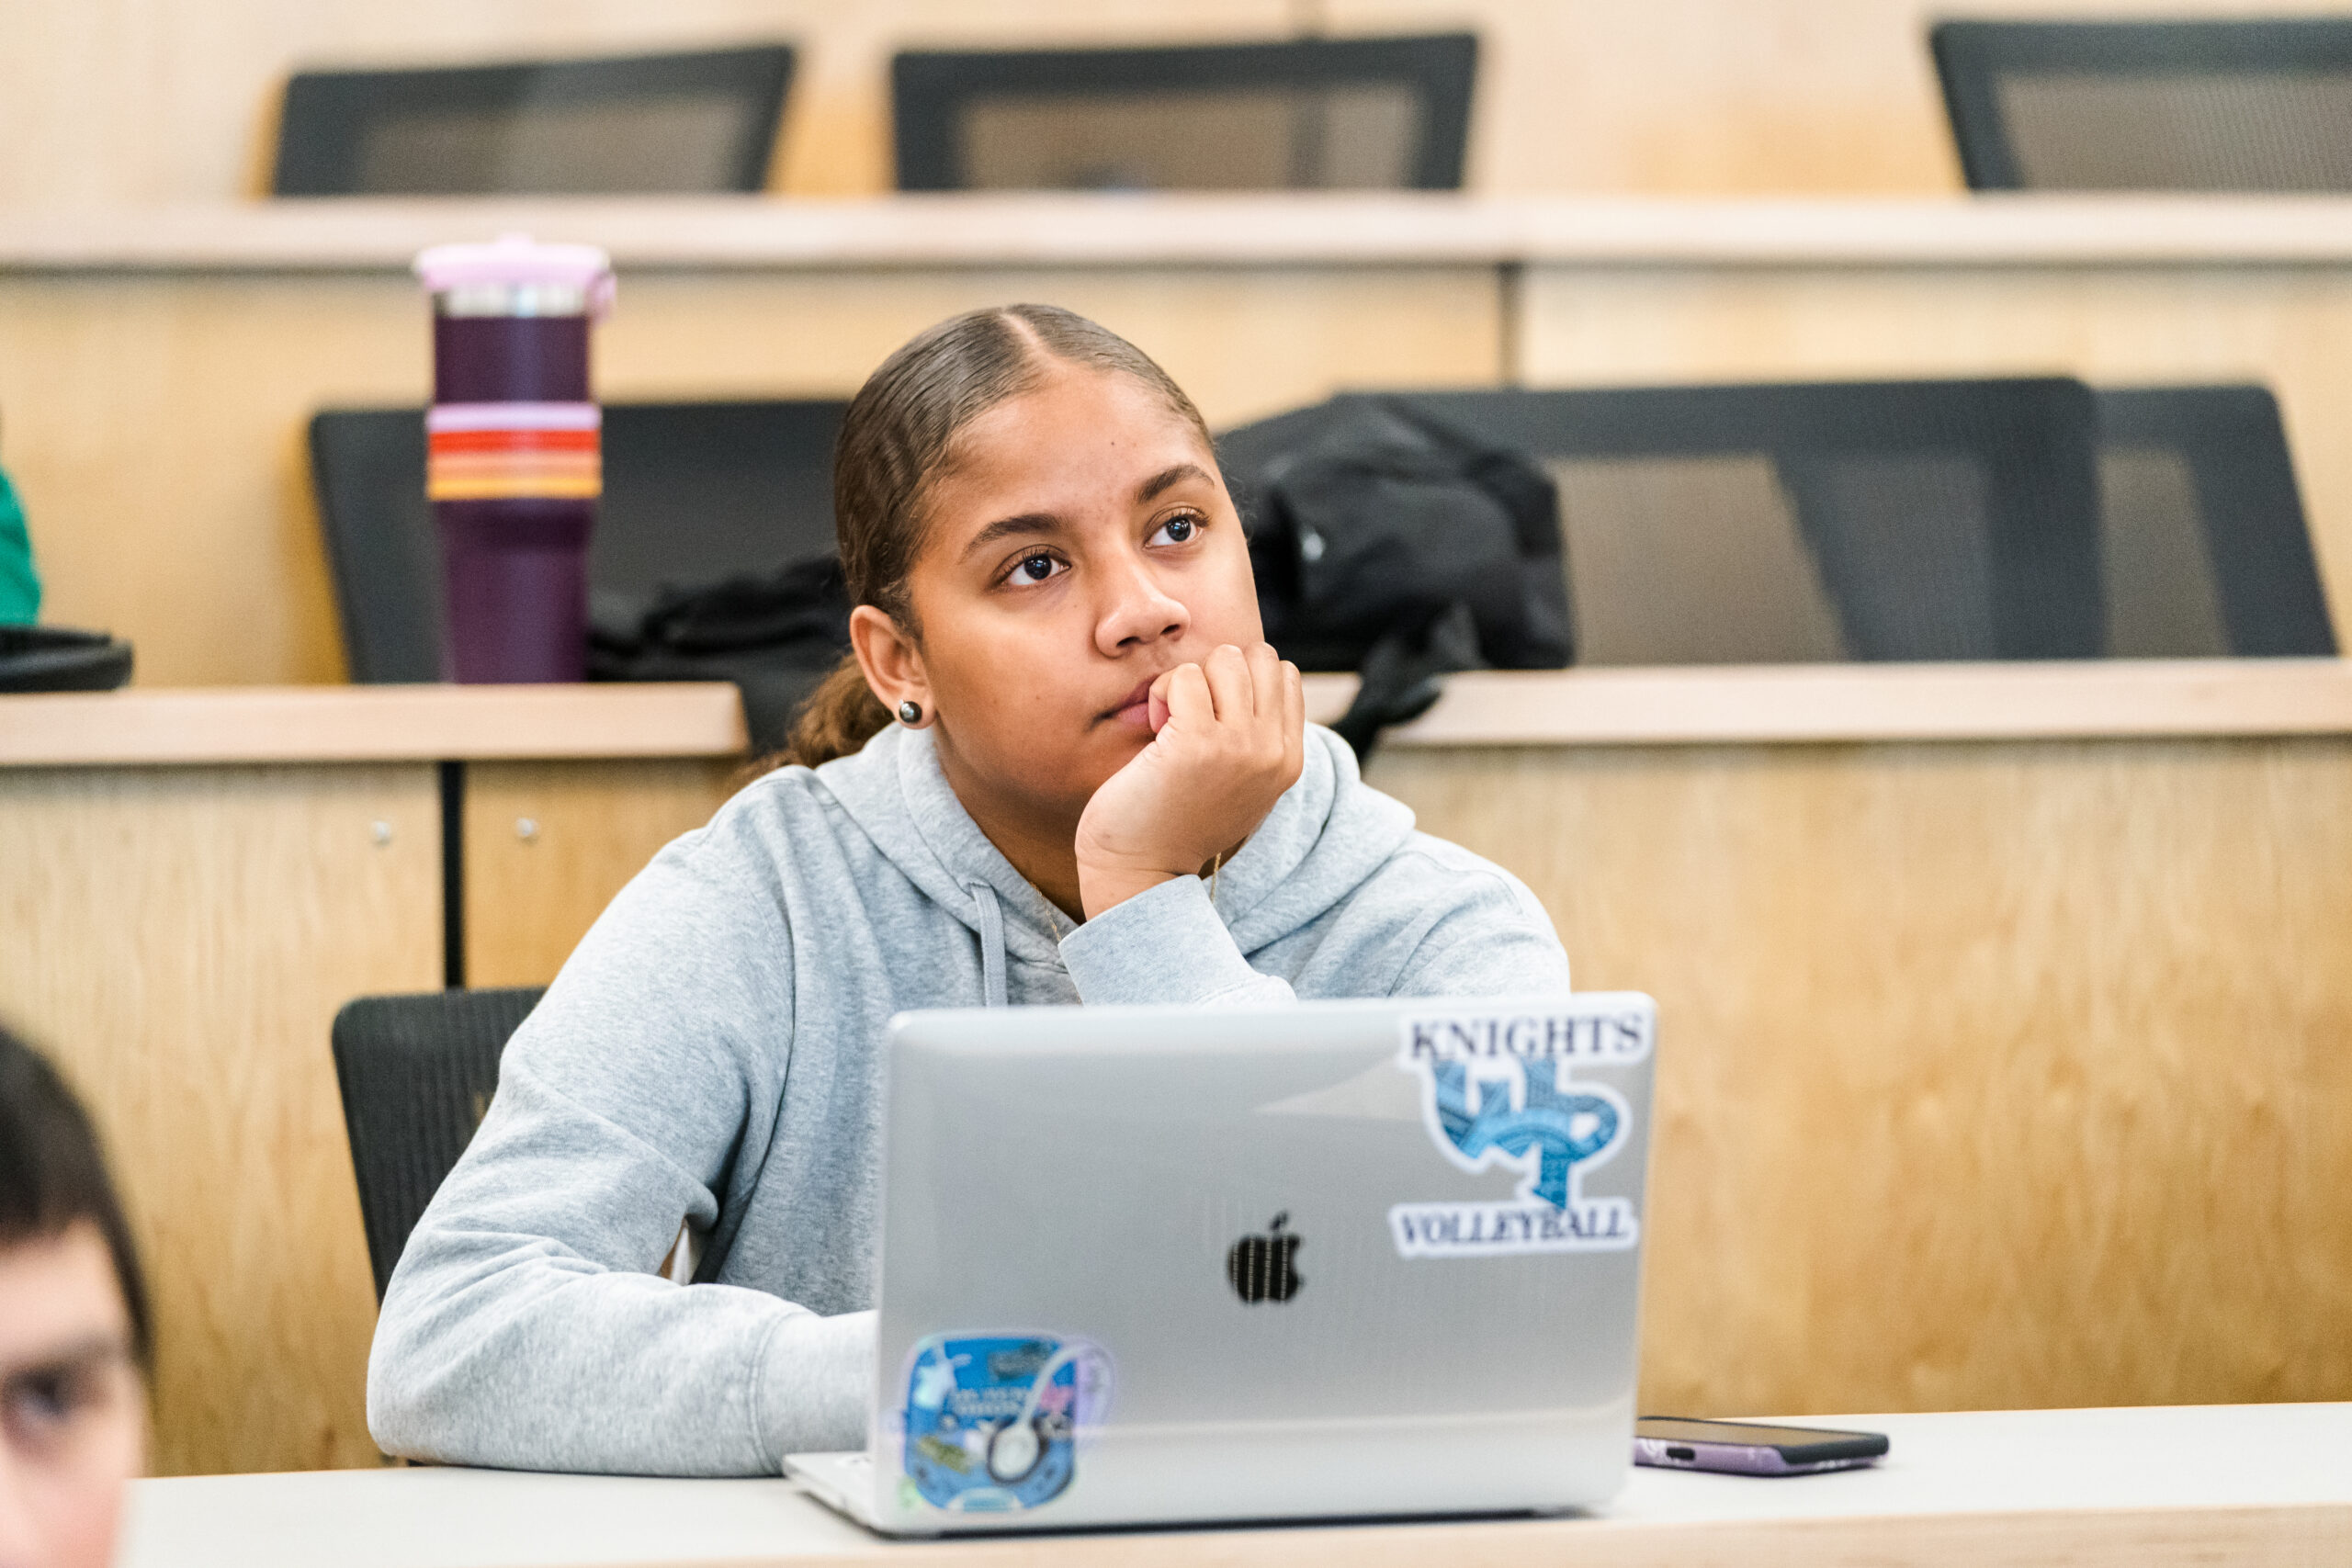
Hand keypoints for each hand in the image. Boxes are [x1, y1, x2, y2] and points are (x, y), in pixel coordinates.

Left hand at [1074, 643, 1304, 918]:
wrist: (1141, 870)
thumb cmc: (1178, 820)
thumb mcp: (1240, 781)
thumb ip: (1256, 735)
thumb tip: (1249, 668)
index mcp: (1289, 760)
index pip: (1283, 674)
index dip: (1240, 680)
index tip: (1213, 717)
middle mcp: (1273, 752)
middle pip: (1259, 657)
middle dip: (1218, 672)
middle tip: (1192, 714)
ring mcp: (1240, 747)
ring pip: (1225, 659)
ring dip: (1189, 680)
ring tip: (1173, 721)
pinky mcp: (1198, 743)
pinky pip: (1185, 676)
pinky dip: (1163, 692)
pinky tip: (1156, 729)